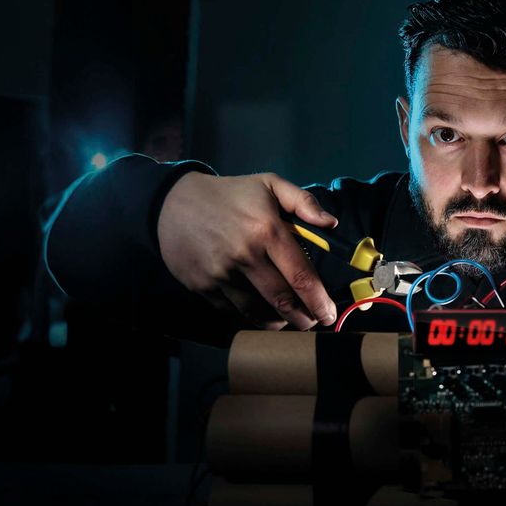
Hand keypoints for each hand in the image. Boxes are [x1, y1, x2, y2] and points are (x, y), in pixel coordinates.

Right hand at [156, 171, 337, 329]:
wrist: (173, 203)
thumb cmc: (230, 194)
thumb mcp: (270, 184)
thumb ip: (304, 202)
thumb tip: (331, 223)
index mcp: (267, 230)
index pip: (301, 276)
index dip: (319, 301)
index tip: (329, 313)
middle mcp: (245, 255)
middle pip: (282, 301)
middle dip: (303, 318)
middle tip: (313, 322)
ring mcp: (221, 274)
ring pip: (257, 312)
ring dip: (278, 322)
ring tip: (289, 320)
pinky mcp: (202, 286)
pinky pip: (232, 310)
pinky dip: (250, 315)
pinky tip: (261, 312)